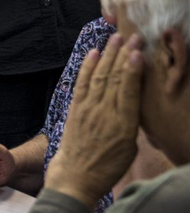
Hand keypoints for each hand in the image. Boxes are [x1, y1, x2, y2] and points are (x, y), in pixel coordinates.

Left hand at [46, 34, 143, 207]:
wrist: (76, 176)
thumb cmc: (107, 165)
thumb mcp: (129, 147)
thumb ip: (131, 122)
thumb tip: (133, 101)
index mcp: (123, 124)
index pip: (129, 90)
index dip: (133, 69)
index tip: (138, 52)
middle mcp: (104, 113)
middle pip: (115, 78)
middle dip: (124, 55)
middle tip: (133, 37)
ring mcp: (87, 109)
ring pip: (99, 76)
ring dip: (107, 55)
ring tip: (115, 38)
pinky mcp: (74, 109)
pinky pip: (81, 83)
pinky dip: (87, 67)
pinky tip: (93, 53)